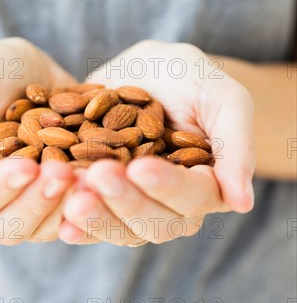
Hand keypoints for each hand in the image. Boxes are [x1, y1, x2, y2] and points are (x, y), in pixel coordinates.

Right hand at [0, 37, 77, 242]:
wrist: (18, 69)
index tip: (26, 165)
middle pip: (13, 226)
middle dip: (40, 202)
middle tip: (64, 173)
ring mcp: (35, 201)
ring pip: (51, 224)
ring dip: (71, 205)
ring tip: (93, 179)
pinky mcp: (67, 192)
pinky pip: (82, 206)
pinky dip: (97, 196)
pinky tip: (115, 177)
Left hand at [59, 40, 254, 245]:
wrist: (146, 72)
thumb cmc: (190, 78)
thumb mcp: (221, 96)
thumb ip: (235, 143)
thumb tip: (242, 202)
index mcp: (205, 184)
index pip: (193, 196)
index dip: (168, 186)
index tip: (142, 167)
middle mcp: (171, 204)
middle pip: (154, 223)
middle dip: (126, 202)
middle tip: (99, 175)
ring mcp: (134, 204)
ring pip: (121, 229)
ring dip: (97, 218)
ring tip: (73, 200)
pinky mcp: (102, 199)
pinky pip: (90, 221)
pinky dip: (76, 224)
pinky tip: (60, 221)